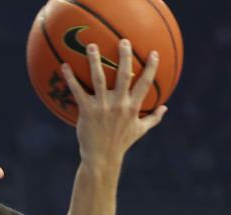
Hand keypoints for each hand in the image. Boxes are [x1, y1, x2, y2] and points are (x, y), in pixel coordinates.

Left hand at [60, 39, 165, 163]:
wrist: (101, 158)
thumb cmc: (120, 143)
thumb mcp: (139, 131)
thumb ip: (153, 118)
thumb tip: (165, 108)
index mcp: (133, 107)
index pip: (145, 83)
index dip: (151, 67)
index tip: (153, 53)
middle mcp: (118, 104)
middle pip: (123, 75)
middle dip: (124, 56)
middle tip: (123, 41)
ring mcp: (102, 107)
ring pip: (98, 79)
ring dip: (94, 61)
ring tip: (91, 46)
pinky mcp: (86, 111)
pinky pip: (77, 91)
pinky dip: (70, 78)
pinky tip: (64, 66)